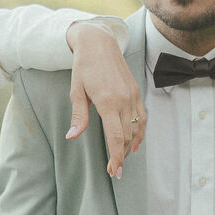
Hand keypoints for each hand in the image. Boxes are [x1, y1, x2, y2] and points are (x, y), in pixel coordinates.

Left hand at [66, 22, 145, 177]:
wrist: (99, 43)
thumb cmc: (84, 66)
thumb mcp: (76, 91)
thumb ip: (78, 116)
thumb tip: (72, 136)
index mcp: (108, 101)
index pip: (116, 137)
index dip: (116, 157)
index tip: (115, 171)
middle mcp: (124, 100)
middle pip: (128, 136)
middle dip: (122, 156)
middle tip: (115, 171)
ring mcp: (132, 96)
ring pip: (137, 128)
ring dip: (131, 146)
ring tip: (123, 159)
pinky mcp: (136, 92)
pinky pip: (142, 117)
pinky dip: (140, 132)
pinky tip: (136, 143)